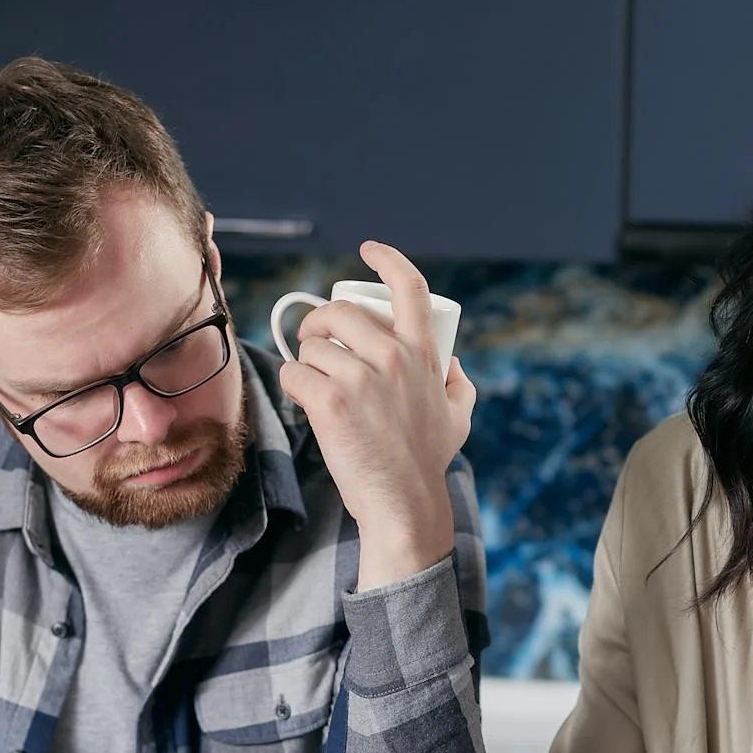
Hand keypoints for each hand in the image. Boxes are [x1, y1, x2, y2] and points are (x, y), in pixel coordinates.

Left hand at [277, 240, 476, 588]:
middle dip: (318, 322)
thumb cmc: (427, 460)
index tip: (368, 250)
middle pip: (339, 311)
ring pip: (312, 345)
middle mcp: (393, 357)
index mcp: (423, 353)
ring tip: (314, 381)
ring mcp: (360, 379)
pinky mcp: (330, 402)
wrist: (403, 501)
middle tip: (314, 341)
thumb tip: (452, 362)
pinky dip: (294, 384)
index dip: (386, 259)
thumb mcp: (458, 415)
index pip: (409, 287)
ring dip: (305, 360)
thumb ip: (458, 384)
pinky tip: (304, 400)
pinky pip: (294, 373)